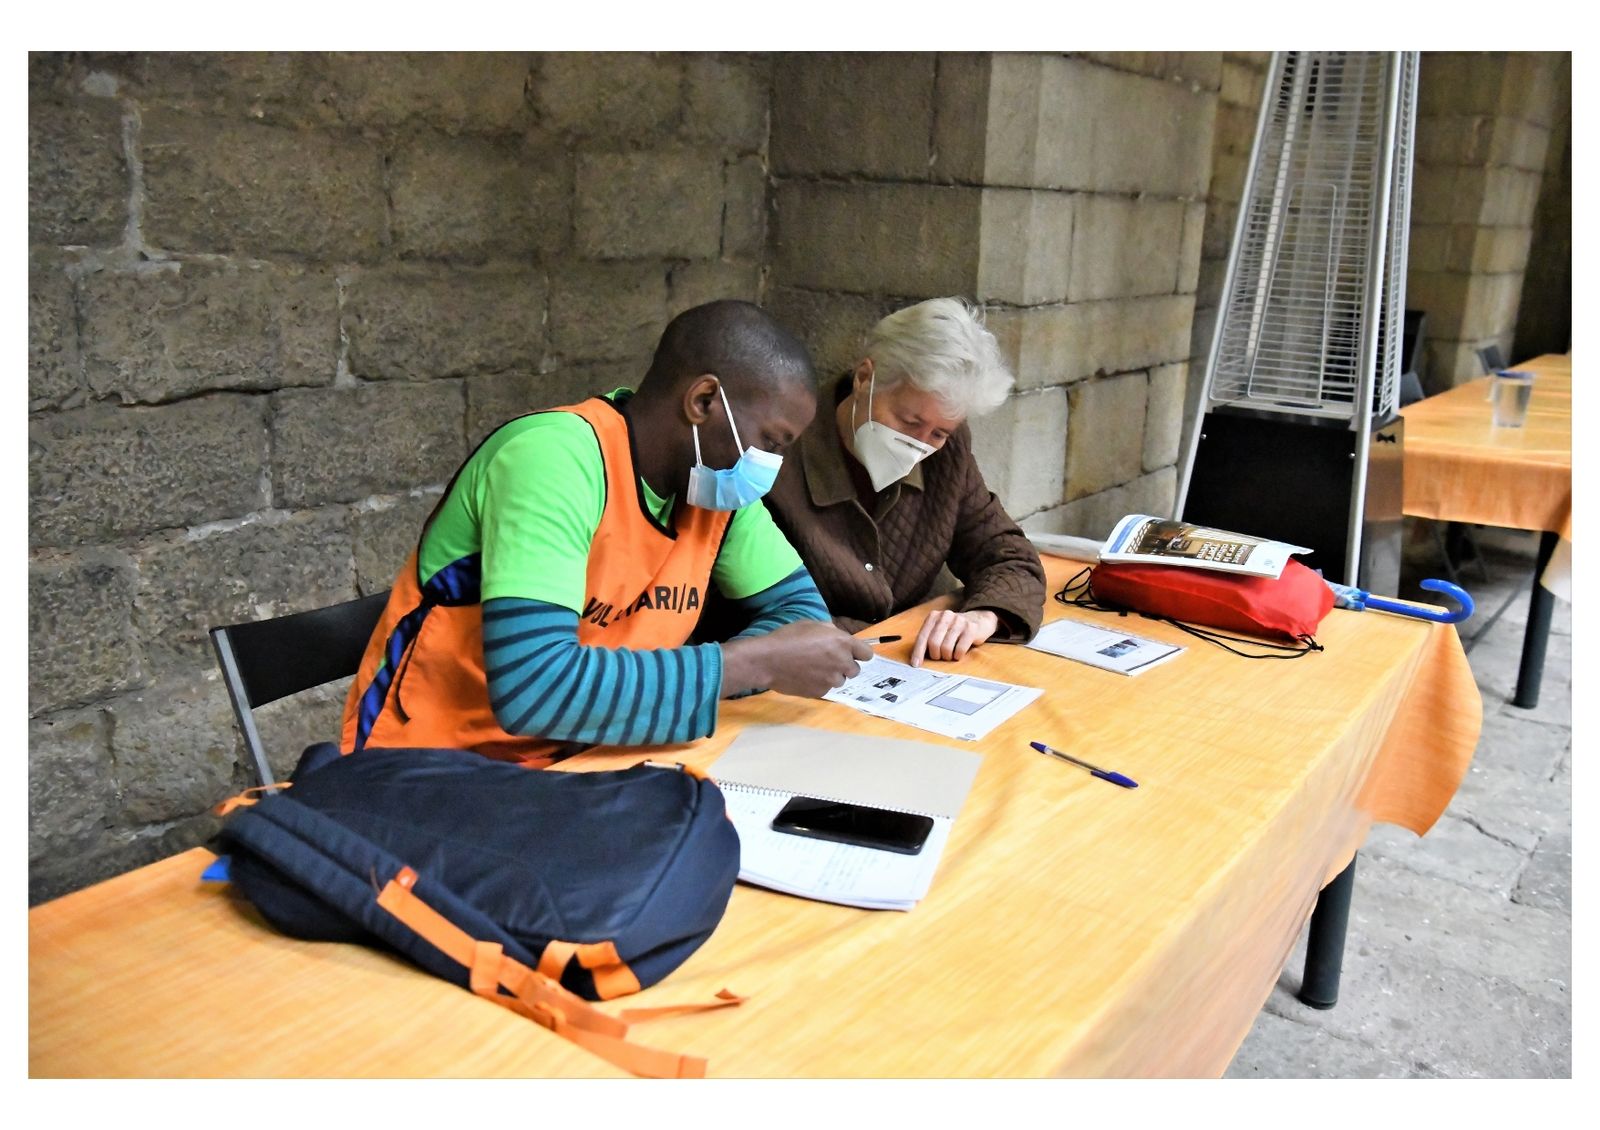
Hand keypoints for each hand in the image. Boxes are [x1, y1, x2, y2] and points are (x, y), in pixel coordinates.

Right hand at [721, 621, 872, 698]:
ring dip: (832, 675)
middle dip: (844, 665)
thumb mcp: (811, 624)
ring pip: (840, 680)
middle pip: (855, 670)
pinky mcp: (821, 692)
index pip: (867, 654)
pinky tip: (804, 676)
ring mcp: (832, 680)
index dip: (859, 653)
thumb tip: (837, 637)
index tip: (850, 653)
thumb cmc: (788, 637)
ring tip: (812, 668)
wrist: (768, 660)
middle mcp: (842, 662)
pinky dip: (819, 684)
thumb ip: (831, 631)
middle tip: (827, 660)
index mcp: (843, 643)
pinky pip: (826, 688)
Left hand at [910, 609, 998, 666]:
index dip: (918, 652)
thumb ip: (927, 639)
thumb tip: (916, 659)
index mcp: (933, 616)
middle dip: (936, 655)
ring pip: (946, 648)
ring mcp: (959, 621)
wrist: (978, 620)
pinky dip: (958, 656)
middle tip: (940, 656)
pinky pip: (959, 650)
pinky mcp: (971, 628)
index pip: (922, 637)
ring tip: (950, 653)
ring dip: (947, 656)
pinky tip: (958, 652)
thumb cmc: (953, 629)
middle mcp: (945, 616)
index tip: (915, 664)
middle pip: (933, 643)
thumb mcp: (939, 630)